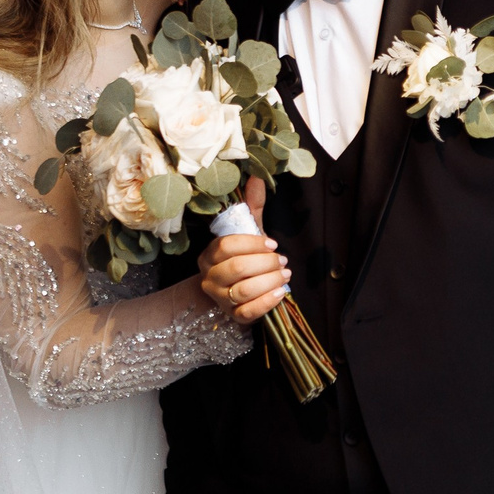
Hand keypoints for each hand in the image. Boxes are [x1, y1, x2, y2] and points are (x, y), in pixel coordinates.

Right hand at [197, 180, 286, 323]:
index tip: (272, 243)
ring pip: (243, 290)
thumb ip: (251, 207)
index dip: (252, 244)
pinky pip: (248, 312)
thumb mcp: (246, 233)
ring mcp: (220, 299)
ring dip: (269, 280)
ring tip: (285, 274)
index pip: (226, 246)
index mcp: (209, 255)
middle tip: (283, 260)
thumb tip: (258, 178)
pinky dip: (267, 302)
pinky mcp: (234, 316)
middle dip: (265, 263)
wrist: (235, 293)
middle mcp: (210, 278)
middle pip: (237, 268)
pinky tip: (281, 292)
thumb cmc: (243, 258)